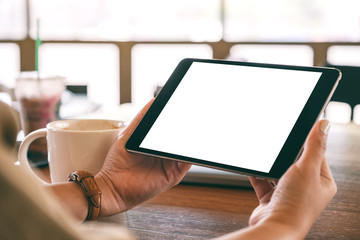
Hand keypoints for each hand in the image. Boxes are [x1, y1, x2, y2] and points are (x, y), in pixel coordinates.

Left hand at [95, 99, 191, 216]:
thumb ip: (141, 119)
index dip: (179, 119)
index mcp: (156, 144)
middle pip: (181, 139)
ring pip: (185, 150)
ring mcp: (170, 165)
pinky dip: (189, 155)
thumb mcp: (128, 135)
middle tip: (191, 116)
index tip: (184, 108)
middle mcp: (165, 154)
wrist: (113, 188)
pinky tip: (186, 147)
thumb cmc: (117, 163)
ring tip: (191, 129)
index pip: (172, 130)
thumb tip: (154, 101)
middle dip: (187, 129)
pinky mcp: (172, 176)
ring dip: (189, 141)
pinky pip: (186, 164)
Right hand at [248, 120, 336, 238]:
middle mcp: (306, 188)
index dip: (306, 142)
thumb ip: (314, 146)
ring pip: (277, 171)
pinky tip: (254, 169)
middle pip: (294, 162)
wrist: (275, 227)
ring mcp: (288, 193)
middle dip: (284, 155)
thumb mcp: (307, 168)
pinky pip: (263, 181)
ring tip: (266, 159)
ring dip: (270, 166)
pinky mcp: (271, 198)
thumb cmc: (296, 205)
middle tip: (278, 146)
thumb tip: (324, 124)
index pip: (316, 154)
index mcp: (322, 181)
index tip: (297, 131)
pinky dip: (258, 175)